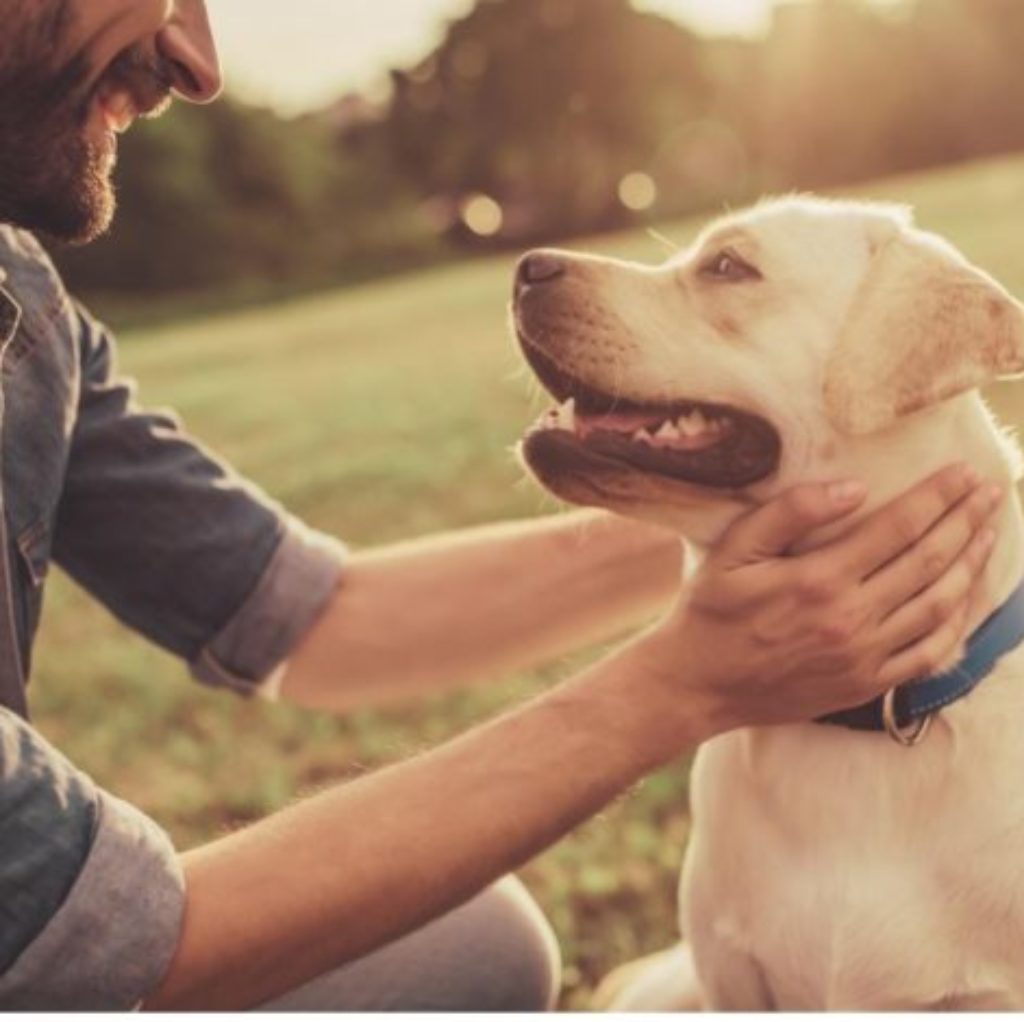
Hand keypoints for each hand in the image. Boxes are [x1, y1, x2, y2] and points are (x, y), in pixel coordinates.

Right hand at [639, 463, 1001, 733]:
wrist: (697, 685)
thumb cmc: (710, 611)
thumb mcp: (734, 550)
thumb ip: (790, 513)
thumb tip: (854, 488)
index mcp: (819, 579)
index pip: (898, 527)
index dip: (938, 496)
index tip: (965, 472)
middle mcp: (850, 618)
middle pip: (929, 561)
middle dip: (966, 521)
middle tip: (991, 492)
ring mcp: (863, 656)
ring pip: (938, 605)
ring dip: (970, 566)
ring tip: (988, 534)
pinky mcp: (865, 684)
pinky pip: (928, 653)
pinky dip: (957, 623)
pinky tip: (965, 598)